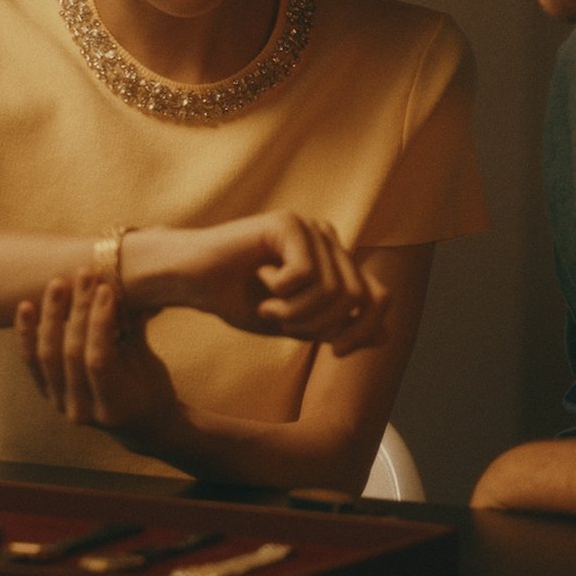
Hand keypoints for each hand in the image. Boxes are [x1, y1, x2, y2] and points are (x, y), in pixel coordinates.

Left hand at [16, 273, 174, 429]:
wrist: (137, 422)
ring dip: (52, 315)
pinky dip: (27, 332)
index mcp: (113, 406)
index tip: (106, 289)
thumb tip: (129, 286)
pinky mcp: (46, 392)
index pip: (98, 359)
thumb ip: (133, 331)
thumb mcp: (149, 364)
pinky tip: (26, 306)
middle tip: (85, 276)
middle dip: (78, 310)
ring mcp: (60, 403)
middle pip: (71, 352)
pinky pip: (31, 360)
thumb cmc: (151, 389)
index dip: (100, 322)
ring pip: (48, 354)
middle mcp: (81, 409)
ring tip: (58, 284)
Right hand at [123, 213, 388, 355]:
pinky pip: (306, 274)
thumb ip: (335, 327)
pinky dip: (281, 294)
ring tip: (267, 307)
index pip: (377, 297)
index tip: (335, 352)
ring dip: (295, 313)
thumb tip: (385, 336)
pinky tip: (259, 282)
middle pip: (356, 297)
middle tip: (283, 324)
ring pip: (332, 290)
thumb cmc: (238, 300)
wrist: (190, 280)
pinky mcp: (287, 223)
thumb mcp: (295, 324)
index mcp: (335, 261)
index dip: (364, 329)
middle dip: (320, 325)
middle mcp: (328, 239)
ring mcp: (310, 228)